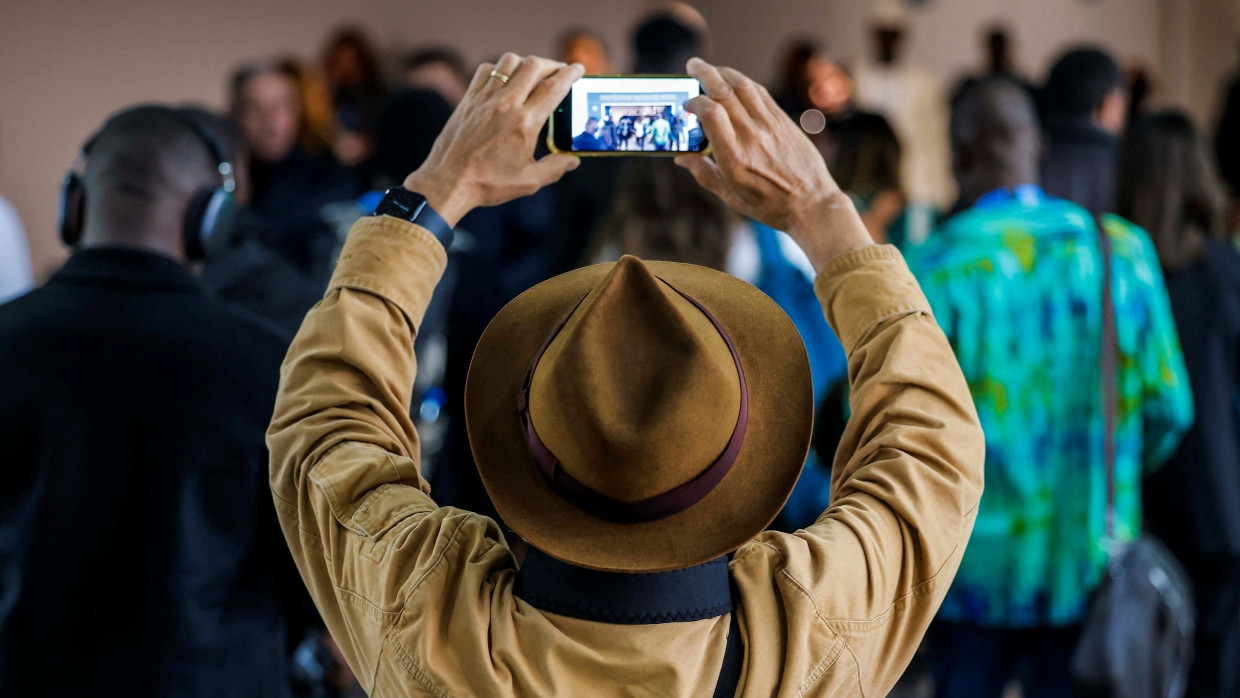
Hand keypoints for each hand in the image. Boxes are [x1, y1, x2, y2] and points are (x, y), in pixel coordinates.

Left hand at [403, 54, 583, 226]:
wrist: (448, 182)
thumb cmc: (488, 183)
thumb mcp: (528, 182)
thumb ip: (554, 169)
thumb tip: (572, 161)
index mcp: (525, 123)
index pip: (554, 87)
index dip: (570, 73)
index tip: (578, 69)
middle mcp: (505, 104)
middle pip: (534, 66)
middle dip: (552, 64)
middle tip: (559, 71)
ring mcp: (485, 99)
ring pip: (509, 62)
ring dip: (526, 63)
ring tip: (533, 74)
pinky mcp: (468, 99)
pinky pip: (486, 70)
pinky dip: (499, 69)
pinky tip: (504, 80)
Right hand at [675, 57, 872, 270]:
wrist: (812, 204)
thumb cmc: (769, 205)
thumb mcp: (730, 196)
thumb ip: (703, 173)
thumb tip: (681, 158)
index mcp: (734, 158)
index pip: (710, 113)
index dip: (695, 101)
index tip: (687, 103)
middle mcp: (752, 136)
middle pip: (725, 92)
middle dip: (705, 73)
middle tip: (692, 65)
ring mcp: (770, 126)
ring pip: (744, 86)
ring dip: (725, 72)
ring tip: (711, 69)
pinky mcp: (784, 121)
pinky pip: (761, 94)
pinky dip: (745, 83)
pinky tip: (735, 81)